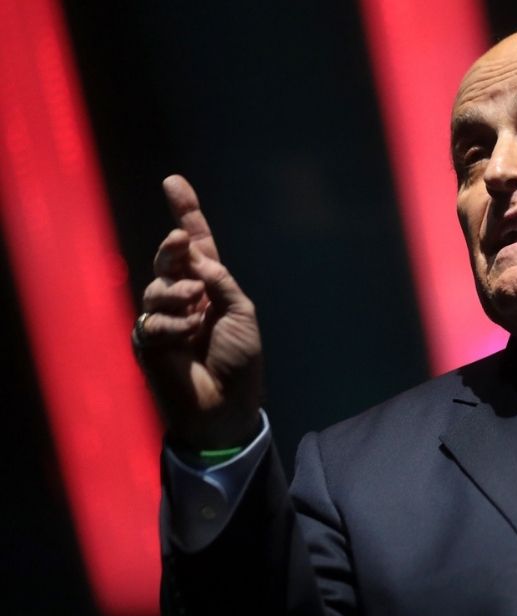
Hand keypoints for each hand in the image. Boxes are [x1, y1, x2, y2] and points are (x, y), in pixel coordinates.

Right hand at [136, 175, 262, 449]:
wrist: (226, 403)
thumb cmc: (239, 359)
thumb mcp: (241, 312)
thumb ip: (220, 281)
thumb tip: (196, 259)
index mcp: (211, 285)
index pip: (197, 244)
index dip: (186, 213)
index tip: (174, 182)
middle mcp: (185, 296)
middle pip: (170, 259)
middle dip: (173, 248)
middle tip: (182, 244)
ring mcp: (163, 316)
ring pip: (157, 286)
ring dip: (177, 292)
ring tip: (195, 307)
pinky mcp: (147, 339)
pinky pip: (151, 319)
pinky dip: (172, 323)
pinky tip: (188, 335)